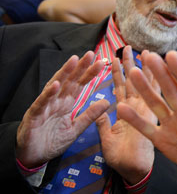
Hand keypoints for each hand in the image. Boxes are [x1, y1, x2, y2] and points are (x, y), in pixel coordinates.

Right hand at [16, 51, 108, 167]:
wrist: (33, 157)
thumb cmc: (52, 141)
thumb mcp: (76, 129)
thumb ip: (90, 116)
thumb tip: (107, 102)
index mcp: (66, 103)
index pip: (80, 85)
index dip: (90, 74)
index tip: (102, 63)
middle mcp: (56, 101)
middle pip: (69, 81)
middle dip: (80, 67)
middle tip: (92, 54)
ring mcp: (45, 107)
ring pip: (55, 86)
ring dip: (64, 73)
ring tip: (74, 60)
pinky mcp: (33, 116)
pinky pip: (41, 103)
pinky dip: (47, 94)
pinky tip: (55, 85)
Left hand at [96, 46, 155, 184]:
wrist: (134, 170)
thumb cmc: (122, 157)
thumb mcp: (107, 138)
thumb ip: (102, 123)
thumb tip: (96, 111)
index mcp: (128, 111)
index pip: (122, 87)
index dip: (119, 72)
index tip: (116, 57)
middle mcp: (138, 107)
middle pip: (134, 80)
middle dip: (130, 63)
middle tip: (127, 46)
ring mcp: (146, 110)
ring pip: (144, 84)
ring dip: (141, 67)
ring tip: (140, 51)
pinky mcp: (151, 116)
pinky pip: (152, 96)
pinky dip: (153, 82)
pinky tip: (151, 70)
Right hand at [117, 51, 176, 192]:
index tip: (172, 55)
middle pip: (170, 89)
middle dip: (159, 73)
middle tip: (148, 55)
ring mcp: (172, 124)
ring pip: (156, 104)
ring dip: (145, 90)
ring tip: (134, 73)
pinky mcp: (162, 139)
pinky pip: (147, 128)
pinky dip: (135, 119)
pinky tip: (121, 108)